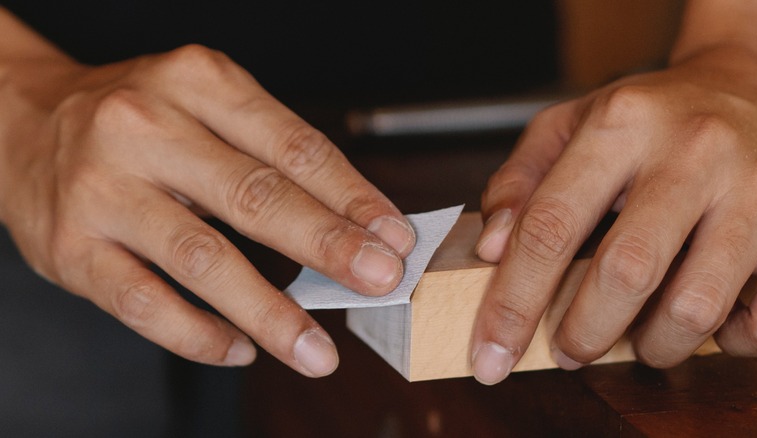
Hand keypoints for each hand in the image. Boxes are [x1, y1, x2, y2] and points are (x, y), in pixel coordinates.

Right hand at [0, 44, 414, 375]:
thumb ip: (271, 154)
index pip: (294, 146)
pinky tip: (240, 348)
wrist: (21, 119)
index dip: (353, 195)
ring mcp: (103, 190)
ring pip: (203, 260)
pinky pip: (145, 304)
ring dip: (270, 312)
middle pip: (255, 197)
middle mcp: (146, 128)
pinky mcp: (71, 248)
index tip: (394, 236)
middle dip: (328, 246)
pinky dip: (199, 334)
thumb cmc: (136, 117)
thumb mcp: (204, 104)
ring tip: (316, 349)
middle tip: (380, 281)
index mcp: (197, 83)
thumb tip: (353, 221)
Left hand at [471, 45, 756, 383]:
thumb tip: (491, 251)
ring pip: (695, 307)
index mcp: (621, 125)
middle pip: (626, 273)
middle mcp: (692, 151)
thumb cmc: (647, 117)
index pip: (550, 226)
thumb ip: (519, 182)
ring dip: (654, 346)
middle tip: (570, 348)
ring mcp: (756, 189)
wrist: (749, 83)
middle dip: (584, 333)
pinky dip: (730, 343)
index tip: (491, 353)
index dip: (513, 302)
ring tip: (637, 338)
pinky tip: (709, 322)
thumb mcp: (568, 125)